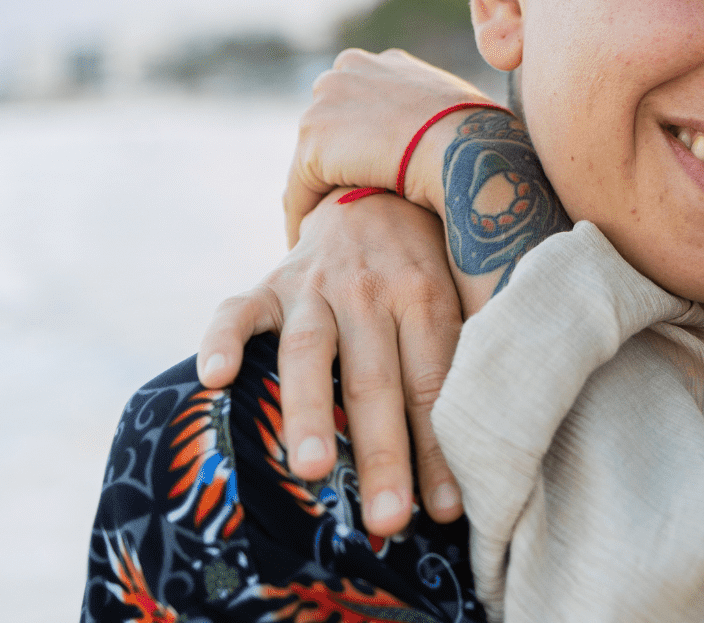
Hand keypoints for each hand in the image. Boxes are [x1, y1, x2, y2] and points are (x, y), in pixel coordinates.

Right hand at [200, 188, 468, 532]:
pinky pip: (239, 310)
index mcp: (426, 298)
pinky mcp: (271, 282)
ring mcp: (315, 286)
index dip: (438, 449)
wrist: (375, 182)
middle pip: (377, 382)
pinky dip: (222, 341)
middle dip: (382, 455)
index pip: (433, 386)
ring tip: (310, 471)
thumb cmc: (426, 259)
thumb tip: (490, 441)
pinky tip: (213, 379)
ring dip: (310, 412)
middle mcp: (372, 292)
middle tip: (386, 520)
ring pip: (310, 353)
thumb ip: (462, 353)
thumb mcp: (455, 290)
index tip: (445, 510)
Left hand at [284, 47, 492, 245]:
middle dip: (334, 165)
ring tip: (324, 235)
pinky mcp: (312, 140)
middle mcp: (349, 70)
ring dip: (318, 195)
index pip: (359, 106)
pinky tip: (313, 245)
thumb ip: (435, 121)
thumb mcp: (460, 117)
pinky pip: (300, 190)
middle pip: (329, 127)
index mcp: (387, 65)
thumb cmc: (482, 139)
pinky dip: (304, 219)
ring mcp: (326, 101)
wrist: (468, 148)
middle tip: (341, 211)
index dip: (363, 145)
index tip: (368, 179)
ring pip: (312, 160)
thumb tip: (446, 148)